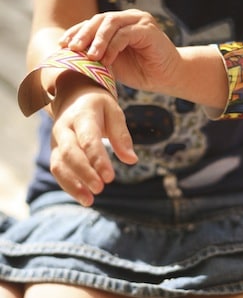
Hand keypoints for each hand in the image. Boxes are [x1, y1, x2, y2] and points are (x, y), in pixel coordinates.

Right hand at [50, 74, 136, 205]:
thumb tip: (132, 160)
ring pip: (59, 164)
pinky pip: (58, 170)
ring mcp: (57, 141)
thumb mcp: (114, 112)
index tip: (110, 177)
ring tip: (89, 201)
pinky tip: (84, 198)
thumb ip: (122, 135)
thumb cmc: (98, 106)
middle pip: (70, 153)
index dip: (98, 159)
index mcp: (82, 115)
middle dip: (84, 173)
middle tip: (100, 188)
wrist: (73, 96)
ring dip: (73, 184)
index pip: (88, 139)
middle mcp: (64, 128)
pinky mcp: (55, 152)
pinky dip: (69, 186)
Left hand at [59, 10, 181, 95]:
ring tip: (90, 56)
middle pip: (99, 19)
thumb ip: (97, 56)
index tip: (62, 45)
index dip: (76, 32)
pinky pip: (125, 34)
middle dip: (83, 34)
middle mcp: (128, 18)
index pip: (92, 23)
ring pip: (110, 23)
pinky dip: (113, 46)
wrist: (168, 78)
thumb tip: (72, 57)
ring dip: (97, 40)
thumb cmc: (141, 71)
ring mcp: (139, 21)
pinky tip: (106, 60)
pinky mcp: (148, 29)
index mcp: (118, 24)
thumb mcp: (113, 63)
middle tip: (72, 49)